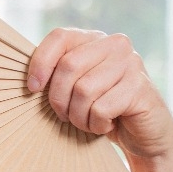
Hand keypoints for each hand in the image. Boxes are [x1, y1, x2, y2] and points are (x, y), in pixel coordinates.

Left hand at [26, 28, 172, 160]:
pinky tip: (105, 125)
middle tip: (65, 116)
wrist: (143, 134)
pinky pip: (100, 108)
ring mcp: (131, 63)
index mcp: (95, 39)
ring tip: (87, 122)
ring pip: (84, 90)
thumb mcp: (75, 88)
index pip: (60, 37)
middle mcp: (115, 44)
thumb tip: (29, 79)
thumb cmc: (101, 110)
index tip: (33, 89)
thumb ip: (58, 75)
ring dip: (78, 116)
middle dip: (59, 99)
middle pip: (68, 66)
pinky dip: (96, 124)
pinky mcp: (140, 88)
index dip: (41, 63)